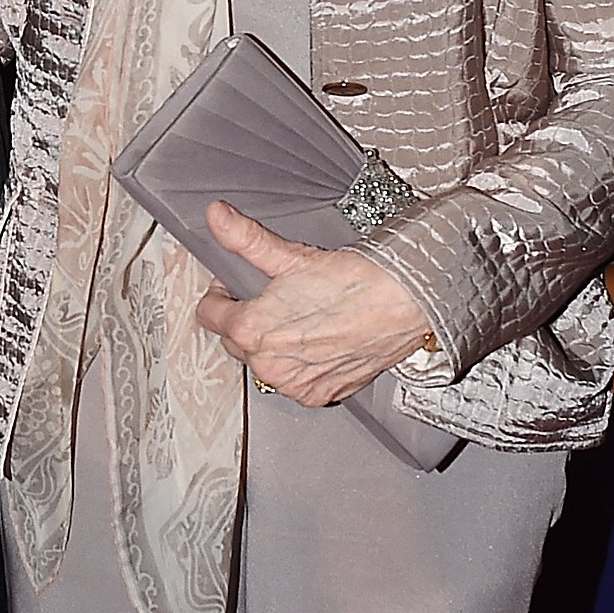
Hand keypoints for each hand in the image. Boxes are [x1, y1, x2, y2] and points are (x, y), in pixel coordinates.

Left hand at [193, 201, 433, 406]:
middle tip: (275, 299)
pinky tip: (317, 342)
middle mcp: (268, 365)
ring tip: (300, 319)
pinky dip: (300, 366)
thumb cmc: (353, 281)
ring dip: (273, 346)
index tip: (236, 285)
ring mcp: (293, 385)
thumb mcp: (290, 256)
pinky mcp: (318, 396)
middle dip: (247, 320)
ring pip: (264, 364)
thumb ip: (245, 239)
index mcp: (250, 330)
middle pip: (235, 341)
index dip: (222, 294)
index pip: (209, 315)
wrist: (404, 303)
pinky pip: (294, 382)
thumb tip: (216, 216)